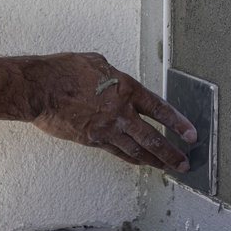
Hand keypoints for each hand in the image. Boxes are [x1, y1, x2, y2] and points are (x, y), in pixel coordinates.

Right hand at [14, 53, 197, 170]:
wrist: (40, 89)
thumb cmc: (64, 70)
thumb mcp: (98, 63)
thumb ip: (114, 77)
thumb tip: (118, 82)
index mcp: (126, 90)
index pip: (159, 109)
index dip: (178, 123)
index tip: (191, 135)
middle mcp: (120, 113)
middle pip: (152, 138)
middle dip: (171, 153)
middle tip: (184, 164)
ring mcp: (106, 130)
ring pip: (136, 151)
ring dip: (153, 161)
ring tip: (166, 168)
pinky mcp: (91, 141)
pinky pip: (116, 152)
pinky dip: (130, 158)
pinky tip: (138, 162)